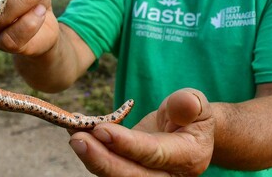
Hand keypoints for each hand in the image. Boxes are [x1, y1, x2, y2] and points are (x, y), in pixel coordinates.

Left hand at [69, 89, 213, 175]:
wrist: (188, 132)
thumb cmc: (192, 115)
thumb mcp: (198, 104)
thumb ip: (190, 104)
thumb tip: (184, 102)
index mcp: (187, 158)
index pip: (153, 155)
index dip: (127, 144)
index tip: (102, 129)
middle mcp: (166, 176)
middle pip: (130, 176)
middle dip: (101, 160)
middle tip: (78, 139)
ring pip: (114, 176)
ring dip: (91, 156)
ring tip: (73, 132)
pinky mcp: (128, 172)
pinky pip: (107, 167)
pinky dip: (90, 152)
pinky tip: (76, 131)